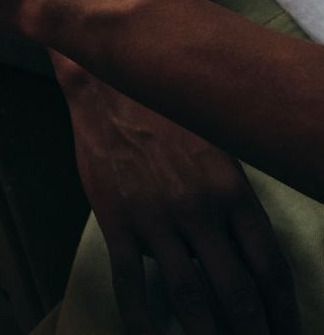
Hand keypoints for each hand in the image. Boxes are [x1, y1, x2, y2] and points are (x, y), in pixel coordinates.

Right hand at [64, 77, 298, 334]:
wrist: (108, 84)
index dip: (283, 311)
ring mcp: (156, 216)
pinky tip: (147, 333)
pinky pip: (130, 280)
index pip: (269, 267)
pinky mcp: (116, 217)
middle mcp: (199, 209)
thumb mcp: (214, 151)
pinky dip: (141, 316)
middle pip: (236, 292)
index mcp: (231, 191)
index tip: (287, 332)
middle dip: (251, 332)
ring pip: (189, 295)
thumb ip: (228, 204)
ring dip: (204, 334)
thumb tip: (237, 256)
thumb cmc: (165, 114)